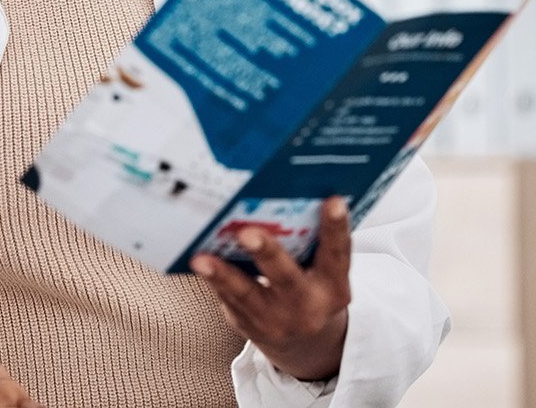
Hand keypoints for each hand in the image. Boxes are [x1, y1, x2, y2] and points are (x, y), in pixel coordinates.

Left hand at [191, 196, 352, 381]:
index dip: (336, 228)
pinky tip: (197, 261)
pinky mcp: (248, 324)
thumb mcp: (325, 272)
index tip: (334, 201)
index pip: (337, 255)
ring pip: (246, 293)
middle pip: (286, 278)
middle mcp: (307, 307)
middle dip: (267, 254)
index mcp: (334, 289)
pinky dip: (213, 280)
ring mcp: (276, 320)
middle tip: (248, 233)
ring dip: (223, 275)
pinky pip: (228, 298)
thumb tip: (292, 193)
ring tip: (202, 259)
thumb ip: (315, 244)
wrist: (303, 342)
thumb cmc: (311, 287)